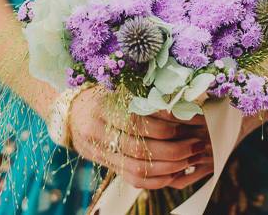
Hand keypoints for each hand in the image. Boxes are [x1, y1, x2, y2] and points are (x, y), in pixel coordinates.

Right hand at [68, 86, 212, 189]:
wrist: (71, 112)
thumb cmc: (102, 93)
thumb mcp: (117, 87)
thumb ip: (143, 95)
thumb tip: (181, 102)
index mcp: (101, 107)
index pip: (136, 120)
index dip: (165, 123)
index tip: (187, 121)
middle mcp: (96, 131)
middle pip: (139, 148)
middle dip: (174, 148)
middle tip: (197, 143)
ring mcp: (99, 152)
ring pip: (138, 168)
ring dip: (170, 166)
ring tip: (191, 157)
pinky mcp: (105, 165)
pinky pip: (133, 180)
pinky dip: (157, 180)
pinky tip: (175, 172)